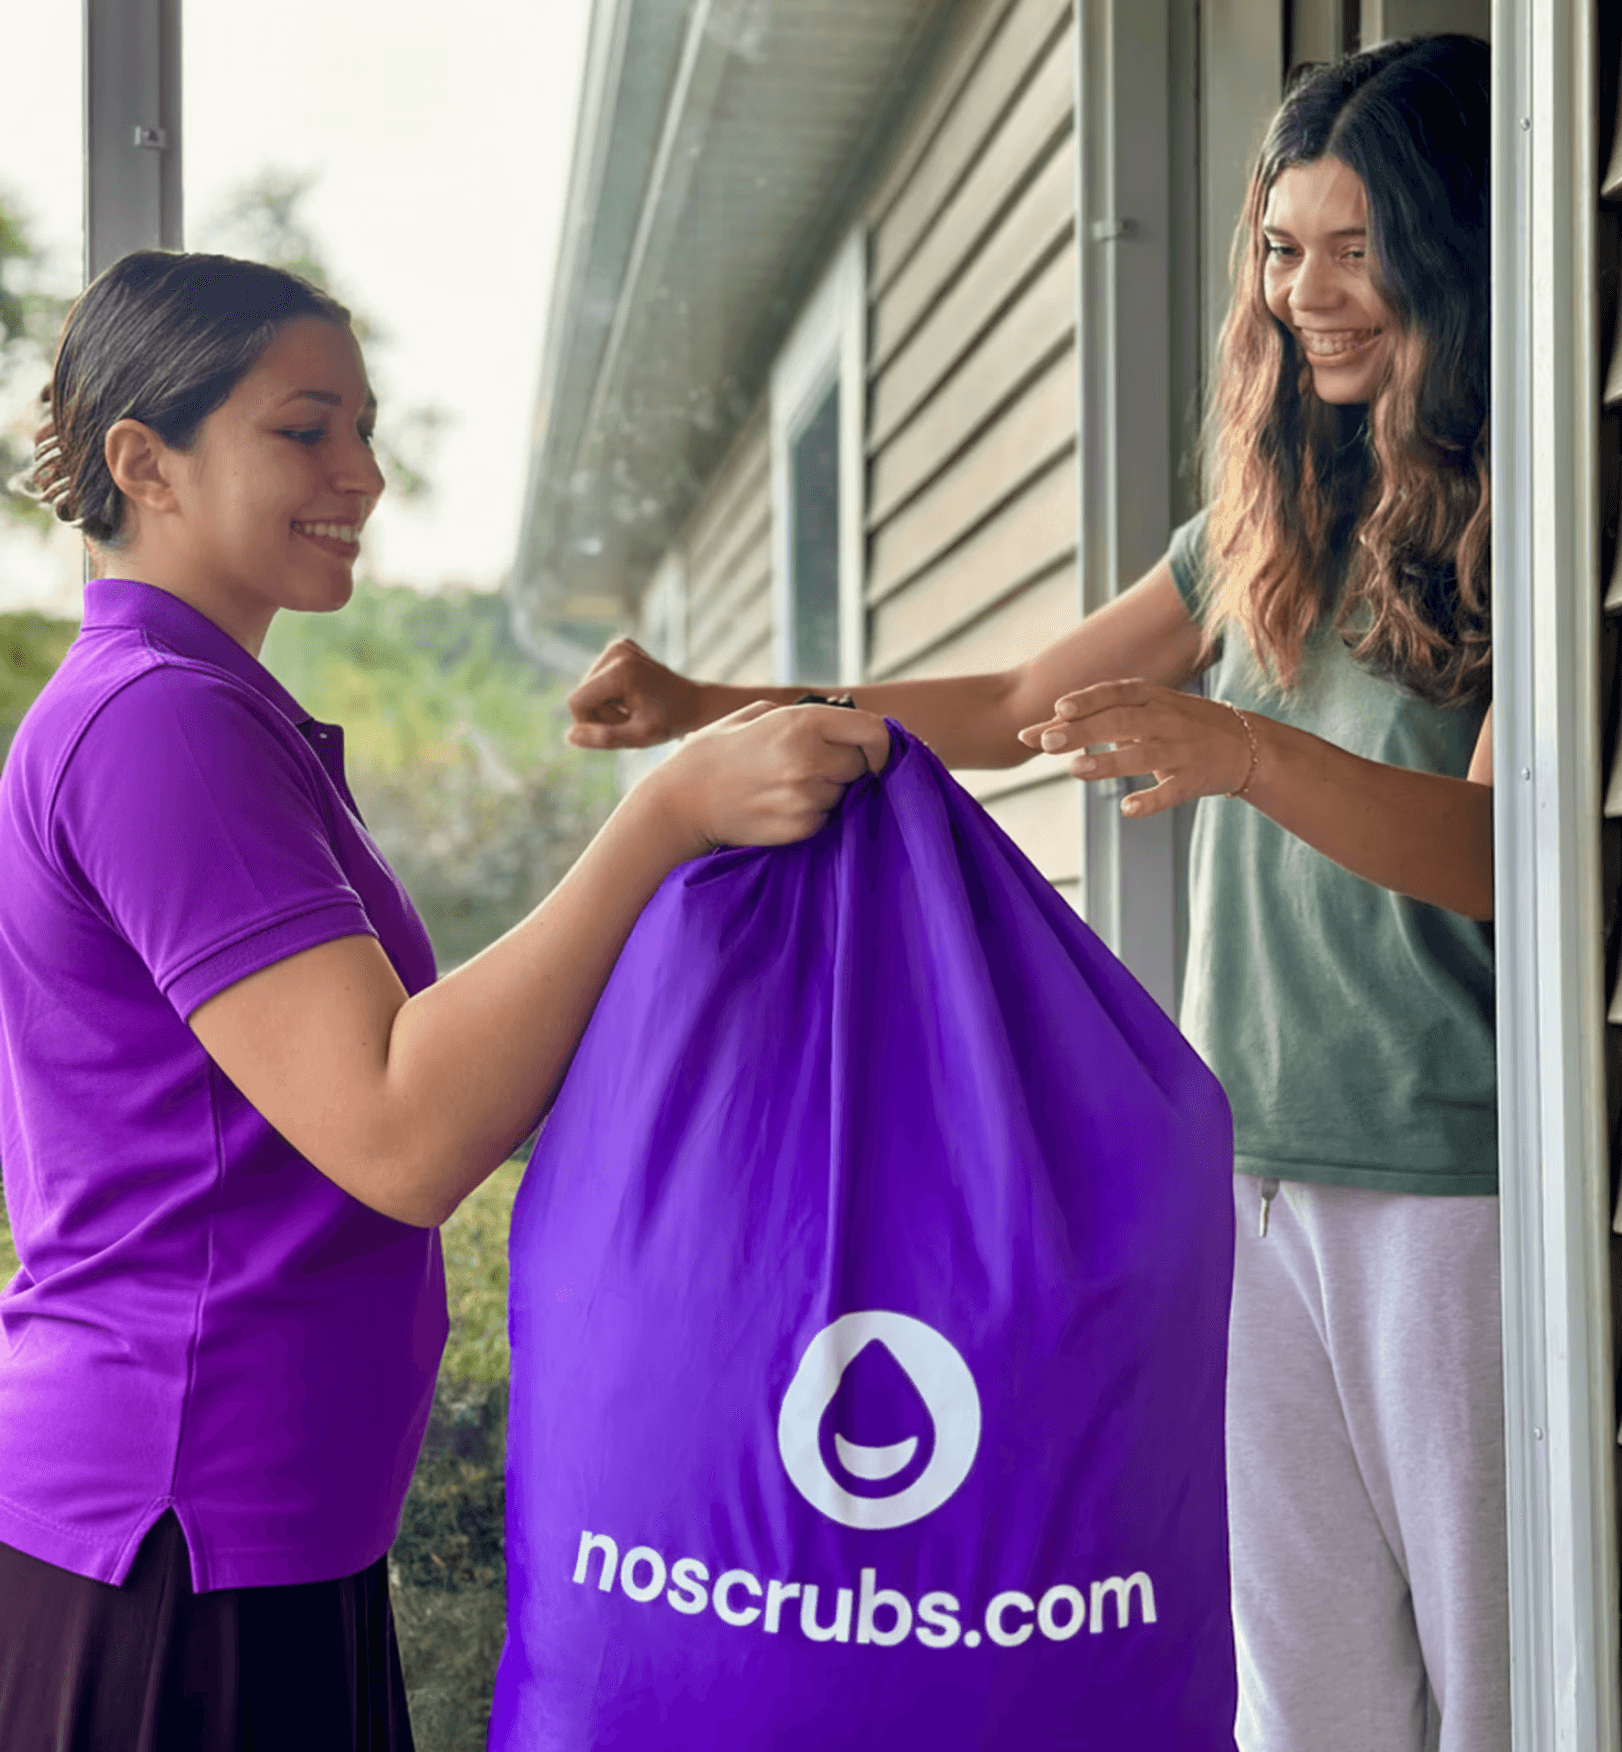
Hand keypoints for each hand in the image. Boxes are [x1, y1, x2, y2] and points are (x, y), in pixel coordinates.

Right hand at [567, 638, 701, 748]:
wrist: (696, 702)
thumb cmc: (672, 721)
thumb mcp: (639, 737)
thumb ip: (604, 738)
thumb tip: (569, 736)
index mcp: (620, 670)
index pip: (577, 702)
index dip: (589, 724)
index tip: (616, 730)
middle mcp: (616, 651)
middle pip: (581, 694)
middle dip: (600, 715)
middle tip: (632, 721)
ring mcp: (618, 646)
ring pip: (588, 689)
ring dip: (606, 707)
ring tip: (634, 710)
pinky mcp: (619, 647)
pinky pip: (597, 680)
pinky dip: (611, 695)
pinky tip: (633, 698)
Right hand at [645, 701, 891, 855]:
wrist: (681, 802)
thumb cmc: (716, 753)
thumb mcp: (756, 714)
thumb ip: (803, 714)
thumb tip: (843, 721)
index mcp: (803, 723)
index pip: (873, 731)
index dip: (880, 743)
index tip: (872, 751)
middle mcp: (811, 760)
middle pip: (862, 765)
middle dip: (847, 765)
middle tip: (814, 766)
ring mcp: (807, 798)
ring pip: (843, 794)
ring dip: (827, 790)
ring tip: (787, 785)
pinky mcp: (801, 828)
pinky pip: (825, 818)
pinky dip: (812, 813)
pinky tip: (779, 805)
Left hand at [1016, 679, 1254, 817]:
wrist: (1247, 745)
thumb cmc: (1180, 724)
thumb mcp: (1147, 709)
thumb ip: (1098, 717)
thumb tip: (1041, 728)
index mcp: (1153, 699)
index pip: (1116, 693)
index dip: (1088, 700)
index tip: (1058, 707)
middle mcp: (1166, 721)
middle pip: (1121, 723)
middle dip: (1083, 730)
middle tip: (1046, 741)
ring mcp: (1181, 750)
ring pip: (1142, 756)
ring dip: (1108, 762)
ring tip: (1074, 769)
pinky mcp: (1194, 780)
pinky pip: (1171, 792)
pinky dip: (1150, 800)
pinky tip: (1127, 808)